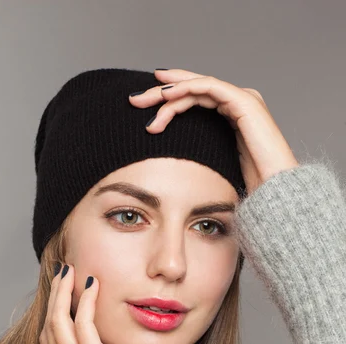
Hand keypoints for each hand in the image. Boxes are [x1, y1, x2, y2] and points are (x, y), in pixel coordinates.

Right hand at [39, 265, 140, 343]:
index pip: (47, 336)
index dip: (51, 313)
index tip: (58, 297)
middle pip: (49, 320)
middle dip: (54, 294)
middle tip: (62, 274)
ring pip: (60, 315)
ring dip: (64, 290)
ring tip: (71, 271)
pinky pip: (83, 320)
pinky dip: (86, 300)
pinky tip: (92, 285)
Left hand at [129, 68, 298, 195]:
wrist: (274, 193)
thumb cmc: (248, 187)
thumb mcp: (213, 166)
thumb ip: (198, 153)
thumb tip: (170, 162)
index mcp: (231, 115)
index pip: (194, 99)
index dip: (168, 99)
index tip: (144, 106)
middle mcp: (237, 102)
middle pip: (193, 89)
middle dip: (161, 92)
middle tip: (134, 100)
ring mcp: (243, 99)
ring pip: (198, 85)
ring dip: (168, 91)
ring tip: (145, 101)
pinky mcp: (245, 101)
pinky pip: (209, 87)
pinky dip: (186, 87)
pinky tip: (166, 95)